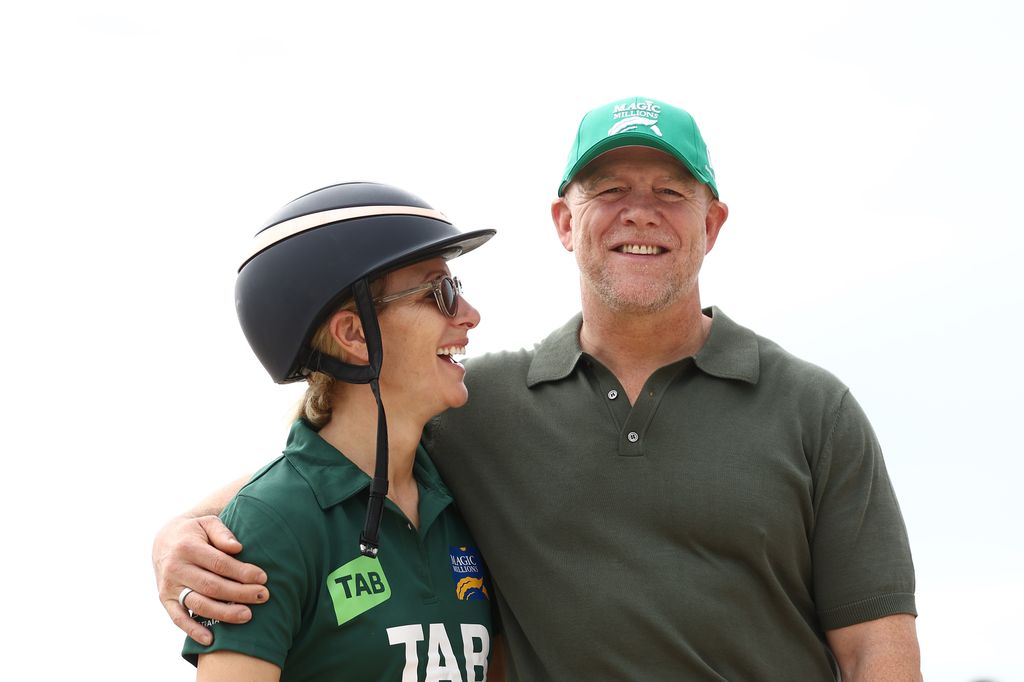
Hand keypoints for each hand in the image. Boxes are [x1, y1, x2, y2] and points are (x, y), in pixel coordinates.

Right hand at [153, 514, 268, 644]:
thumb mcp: (207, 523)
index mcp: (187, 548)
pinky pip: (178, 619)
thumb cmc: (195, 532)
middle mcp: (176, 569)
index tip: (262, 578)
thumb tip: (238, 548)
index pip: (220, 564)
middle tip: (263, 596)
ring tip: (248, 615)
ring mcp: (169, 587)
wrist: (164, 541)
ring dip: (224, 613)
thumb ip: (222, 533)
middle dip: (240, 593)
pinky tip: (212, 640)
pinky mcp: (165, 600)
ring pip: (198, 604)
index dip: (242, 572)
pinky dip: (193, 631)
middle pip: (212, 586)